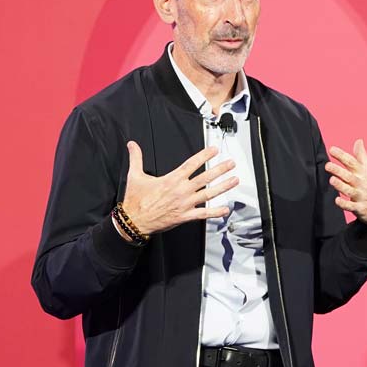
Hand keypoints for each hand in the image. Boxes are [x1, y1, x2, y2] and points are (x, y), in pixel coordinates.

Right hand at [121, 142, 236, 235]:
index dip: (204, 156)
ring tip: (234, 181)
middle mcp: (181, 190)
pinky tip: (226, 210)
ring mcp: (184, 204)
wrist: (134, 221)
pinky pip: (203, 214)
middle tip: (231, 164)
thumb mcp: (135, 176)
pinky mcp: (184, 216)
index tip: (214, 150)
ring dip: (223, 187)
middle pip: (205, 178)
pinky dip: (215, 213)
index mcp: (172, 179)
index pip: (192, 164)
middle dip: (220, 169)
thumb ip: (136, 158)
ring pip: (208, 194)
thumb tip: (132, 145)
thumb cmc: (136, 200)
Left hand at [324, 139, 366, 229]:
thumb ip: (362, 156)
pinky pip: (351, 206)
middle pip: (349, 175)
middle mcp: (363, 184)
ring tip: (332, 180)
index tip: (331, 149)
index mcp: (365, 173)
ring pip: (349, 190)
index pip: (352, 162)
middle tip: (328, 166)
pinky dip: (345, 204)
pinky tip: (337, 200)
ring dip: (341, 185)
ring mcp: (362, 196)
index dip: (342, 155)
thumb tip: (358, 141)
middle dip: (338, 170)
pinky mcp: (360, 208)